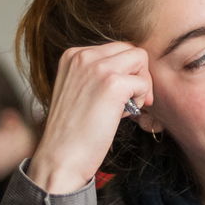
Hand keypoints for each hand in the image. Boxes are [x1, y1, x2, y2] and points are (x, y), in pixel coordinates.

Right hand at [26, 42, 152, 193]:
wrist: (61, 155)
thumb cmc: (74, 129)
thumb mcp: (80, 90)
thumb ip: (98, 75)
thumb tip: (132, 70)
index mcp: (72, 55)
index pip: (117, 49)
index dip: (127, 72)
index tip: (119, 95)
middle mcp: (82, 55)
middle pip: (131, 50)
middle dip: (138, 75)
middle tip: (131, 101)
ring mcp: (97, 68)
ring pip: (141, 60)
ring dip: (142, 85)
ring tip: (127, 107)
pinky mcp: (112, 84)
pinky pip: (143, 83)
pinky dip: (142, 100)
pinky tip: (125, 115)